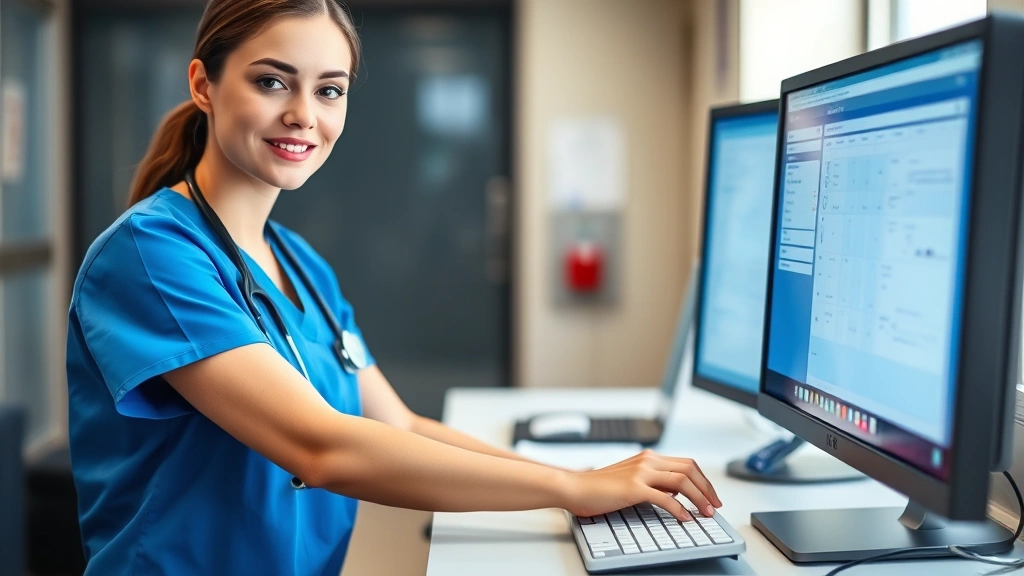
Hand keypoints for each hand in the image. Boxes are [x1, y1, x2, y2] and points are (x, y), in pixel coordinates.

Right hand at [562, 449, 721, 521]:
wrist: (575, 487)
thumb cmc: (599, 487)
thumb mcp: (631, 479)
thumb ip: (653, 480)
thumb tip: (675, 491)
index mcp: (648, 458)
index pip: (686, 463)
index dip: (703, 480)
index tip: (711, 495)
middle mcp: (647, 461)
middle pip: (689, 469)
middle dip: (707, 488)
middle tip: (715, 505)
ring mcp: (641, 473)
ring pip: (682, 481)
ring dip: (699, 497)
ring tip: (706, 512)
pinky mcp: (633, 488)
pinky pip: (665, 498)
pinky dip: (680, 510)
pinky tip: (685, 518)